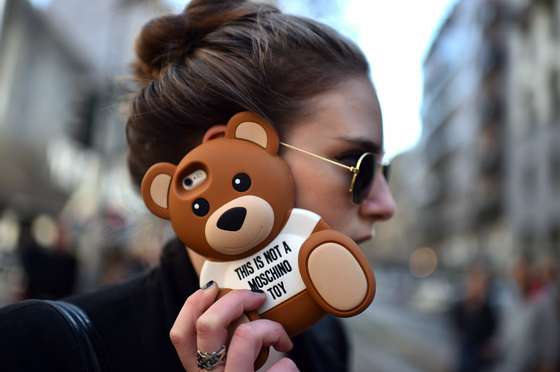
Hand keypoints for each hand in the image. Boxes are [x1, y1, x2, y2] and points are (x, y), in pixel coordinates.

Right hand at [170, 282, 298, 370]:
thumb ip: (224, 350)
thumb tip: (236, 305)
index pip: (179, 334)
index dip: (193, 304)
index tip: (213, 287)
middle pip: (208, 324)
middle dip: (235, 299)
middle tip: (257, 297)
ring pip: (245, 336)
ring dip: (271, 328)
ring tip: (282, 339)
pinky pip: (281, 367)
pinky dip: (290, 363)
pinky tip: (288, 369)